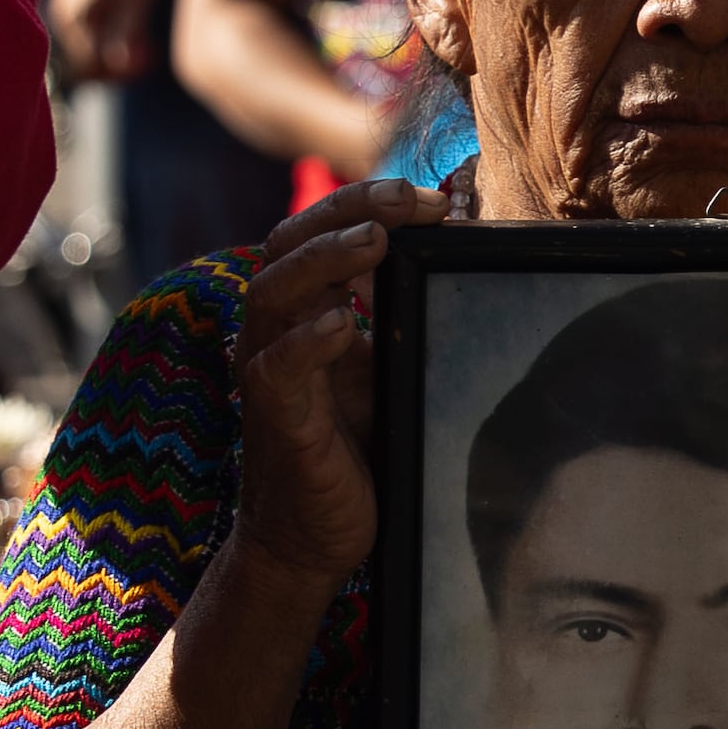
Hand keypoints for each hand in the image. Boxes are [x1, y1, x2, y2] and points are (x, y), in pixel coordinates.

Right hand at [48, 0, 156, 82]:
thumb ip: (123, 30)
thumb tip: (117, 63)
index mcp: (73, 20)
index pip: (91, 65)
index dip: (121, 70)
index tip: (149, 55)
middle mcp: (63, 22)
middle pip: (88, 64)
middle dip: (119, 66)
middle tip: (150, 51)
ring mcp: (66, 18)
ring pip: (90, 53)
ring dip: (118, 55)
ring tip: (147, 42)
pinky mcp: (74, 12)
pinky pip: (91, 40)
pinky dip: (112, 42)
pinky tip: (138, 33)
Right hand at [226, 178, 449, 582]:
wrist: (314, 533)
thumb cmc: (355, 445)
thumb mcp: (388, 365)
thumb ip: (403, 312)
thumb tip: (458, 254)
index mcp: (304, 310)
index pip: (318, 231)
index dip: (367, 204)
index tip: (435, 195)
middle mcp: (277, 330)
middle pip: (289, 243)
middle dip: (348, 210)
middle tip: (411, 196)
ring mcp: (269, 372)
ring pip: (274, 293)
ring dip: (324, 259)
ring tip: (375, 238)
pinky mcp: (276, 419)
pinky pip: (277, 370)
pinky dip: (307, 341)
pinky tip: (342, 323)